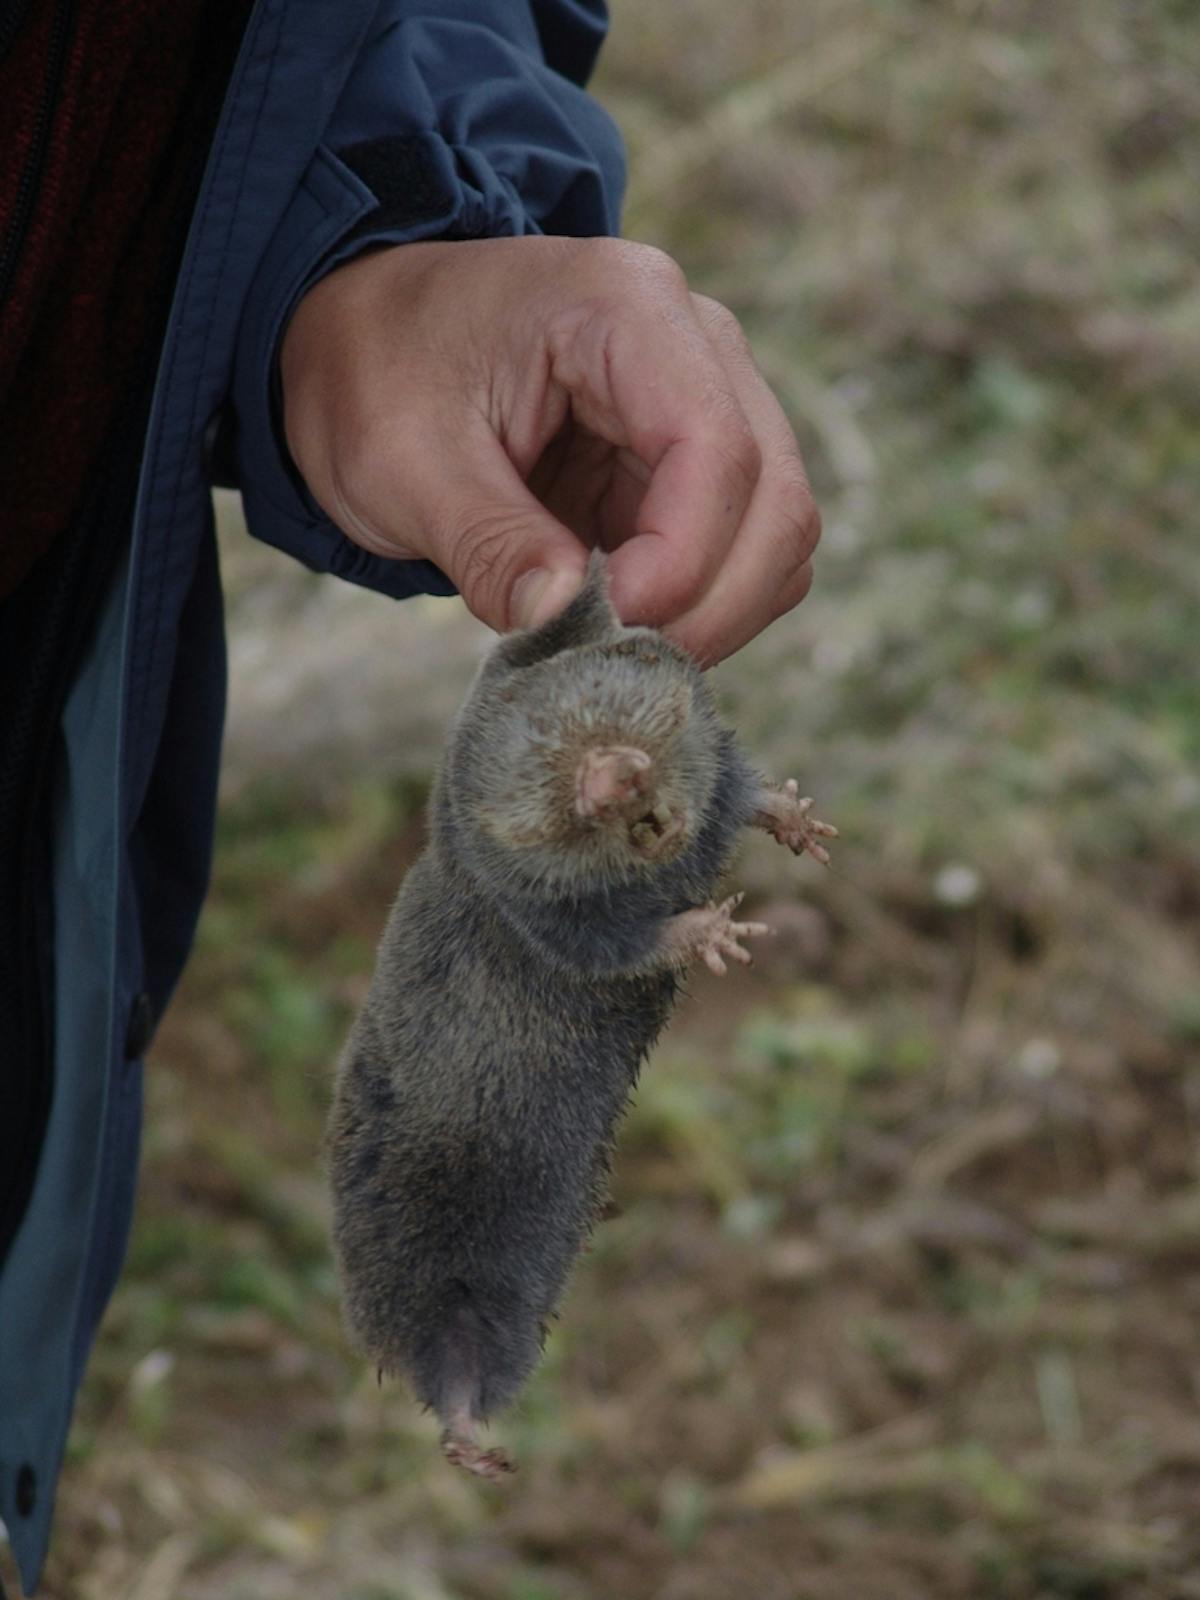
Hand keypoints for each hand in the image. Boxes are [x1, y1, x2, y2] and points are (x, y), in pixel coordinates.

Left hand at [280, 236, 818, 664]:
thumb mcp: (399, 461)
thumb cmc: (377, 374)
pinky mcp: (702, 460)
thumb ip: (487, 541)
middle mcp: (697, 342)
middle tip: (619, 666)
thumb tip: (563, 617)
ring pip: (779, 534)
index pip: (715, 448)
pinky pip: (746, 551)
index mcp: (623, 308)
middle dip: (711, 605)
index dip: (682, 560)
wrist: (372, 336)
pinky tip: (626, 625)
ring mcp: (712, 398)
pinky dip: (704, 606)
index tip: (611, 624)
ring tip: (615, 648)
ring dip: (715, 614)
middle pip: (776, 498)